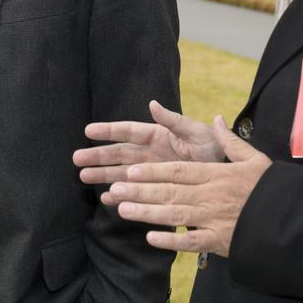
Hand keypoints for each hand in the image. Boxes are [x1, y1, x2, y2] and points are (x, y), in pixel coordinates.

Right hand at [74, 100, 225, 204]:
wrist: (226, 177)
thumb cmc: (212, 149)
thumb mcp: (196, 132)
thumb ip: (174, 120)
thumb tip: (153, 104)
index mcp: (158, 135)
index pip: (128, 131)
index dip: (108, 130)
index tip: (88, 130)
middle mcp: (150, 153)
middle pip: (119, 153)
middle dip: (98, 156)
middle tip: (76, 159)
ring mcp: (151, 172)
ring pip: (122, 173)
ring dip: (103, 175)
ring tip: (83, 176)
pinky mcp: (155, 189)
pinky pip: (134, 192)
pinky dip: (121, 195)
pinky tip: (107, 198)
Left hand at [109, 117, 271, 258]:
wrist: (291, 219)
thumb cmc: (271, 188)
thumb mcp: (254, 158)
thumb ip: (231, 140)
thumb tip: (218, 118)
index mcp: (216, 174)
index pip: (177, 171)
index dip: (152, 170)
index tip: (130, 169)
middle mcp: (210, 196)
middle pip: (169, 191)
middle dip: (140, 189)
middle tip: (115, 188)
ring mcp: (214, 219)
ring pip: (174, 214)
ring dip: (147, 212)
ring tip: (123, 209)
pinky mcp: (220, 241)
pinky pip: (191, 242)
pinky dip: (171, 241)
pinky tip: (150, 238)